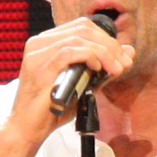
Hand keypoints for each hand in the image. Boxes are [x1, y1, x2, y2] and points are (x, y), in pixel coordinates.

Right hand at [9, 15, 133, 133]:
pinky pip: (69, 52)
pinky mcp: (39, 67)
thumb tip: (129, 52)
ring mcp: (37, 53)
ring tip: (116, 68)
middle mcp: (39, 43)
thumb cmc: (52, 109)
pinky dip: (89, 56)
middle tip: (124, 63)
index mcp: (47, 43)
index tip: (122, 57)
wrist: (28, 129)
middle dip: (109, 44)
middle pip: (82, 29)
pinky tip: (97, 68)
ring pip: (78, 38)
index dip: (106, 38)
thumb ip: (104, 67)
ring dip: (104, 51)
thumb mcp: (83, 84)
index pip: (81, 26)